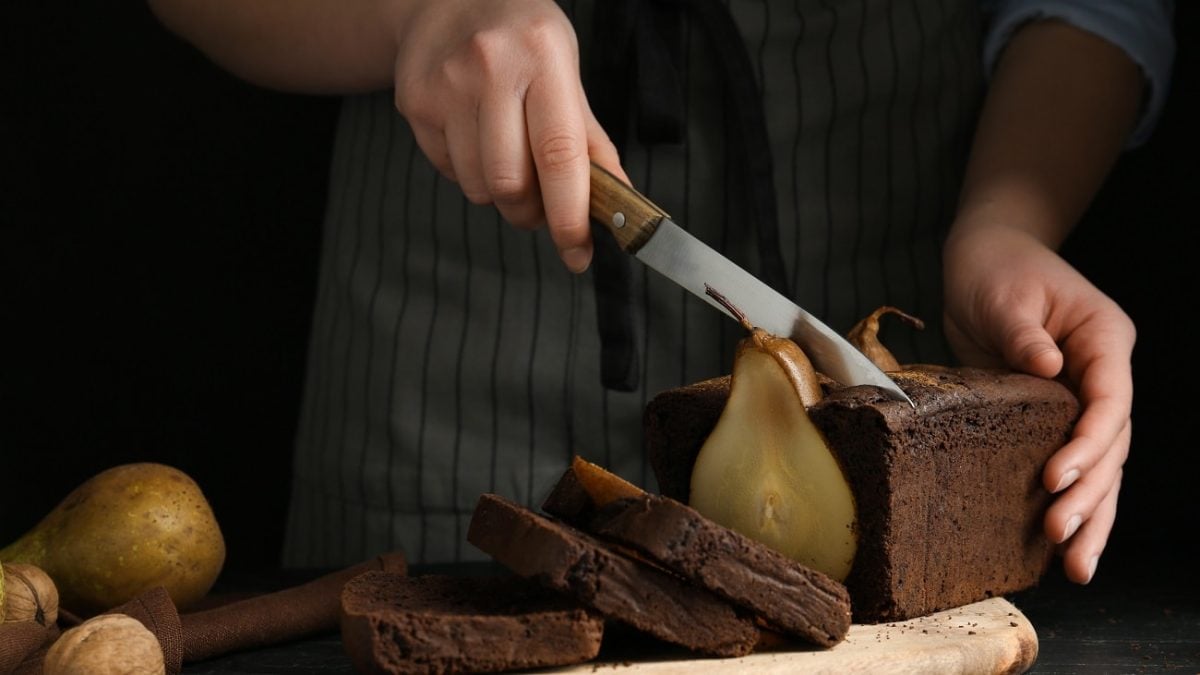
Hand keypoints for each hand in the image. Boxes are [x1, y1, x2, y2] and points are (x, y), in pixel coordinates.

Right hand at [388, 0, 625, 272]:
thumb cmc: (522, 38)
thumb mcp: (567, 72)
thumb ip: (589, 140)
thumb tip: (618, 200)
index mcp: (543, 59)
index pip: (558, 155)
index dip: (569, 214)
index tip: (578, 250)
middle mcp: (491, 69)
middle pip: (511, 184)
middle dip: (531, 213)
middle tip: (541, 206)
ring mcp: (446, 86)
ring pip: (477, 187)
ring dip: (500, 195)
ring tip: (508, 161)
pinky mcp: (414, 102)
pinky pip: (448, 171)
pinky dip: (469, 173)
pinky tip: (476, 138)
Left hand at [942, 224, 1133, 583]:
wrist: (987, 260)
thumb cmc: (997, 268)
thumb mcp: (1005, 293)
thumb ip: (1022, 332)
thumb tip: (1045, 367)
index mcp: (1104, 339)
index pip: (1110, 400)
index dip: (1088, 443)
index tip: (1054, 477)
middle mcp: (1104, 374)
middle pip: (1112, 445)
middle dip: (1091, 495)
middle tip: (1064, 539)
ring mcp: (1083, 398)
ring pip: (1101, 467)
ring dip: (1092, 516)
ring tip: (1077, 568)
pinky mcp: (1054, 416)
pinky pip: (1069, 463)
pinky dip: (1069, 502)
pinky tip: (1059, 547)